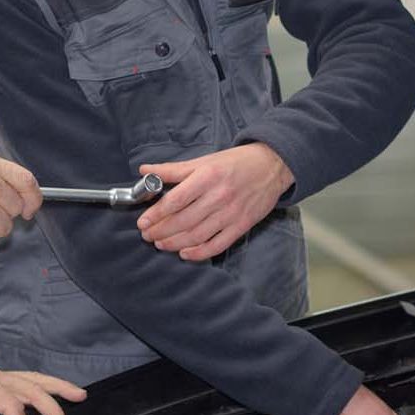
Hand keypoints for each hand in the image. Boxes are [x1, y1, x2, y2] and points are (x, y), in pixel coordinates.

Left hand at [135, 143, 293, 260]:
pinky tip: (185, 253)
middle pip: (183, 221)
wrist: (271, 166)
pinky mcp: (242, 225)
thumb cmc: (235, 162)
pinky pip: (217, 245)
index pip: (175, 200)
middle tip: (147, 235)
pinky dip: (199, 253)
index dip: (156, 214)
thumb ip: (173, 169)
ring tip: (160, 244)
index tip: (142, 222)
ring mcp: (231, 213)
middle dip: (161, 231)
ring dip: (175, 243)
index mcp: (207, 177)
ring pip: (197, 236)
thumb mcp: (203, 161)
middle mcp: (219, 196)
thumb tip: (145, 171)